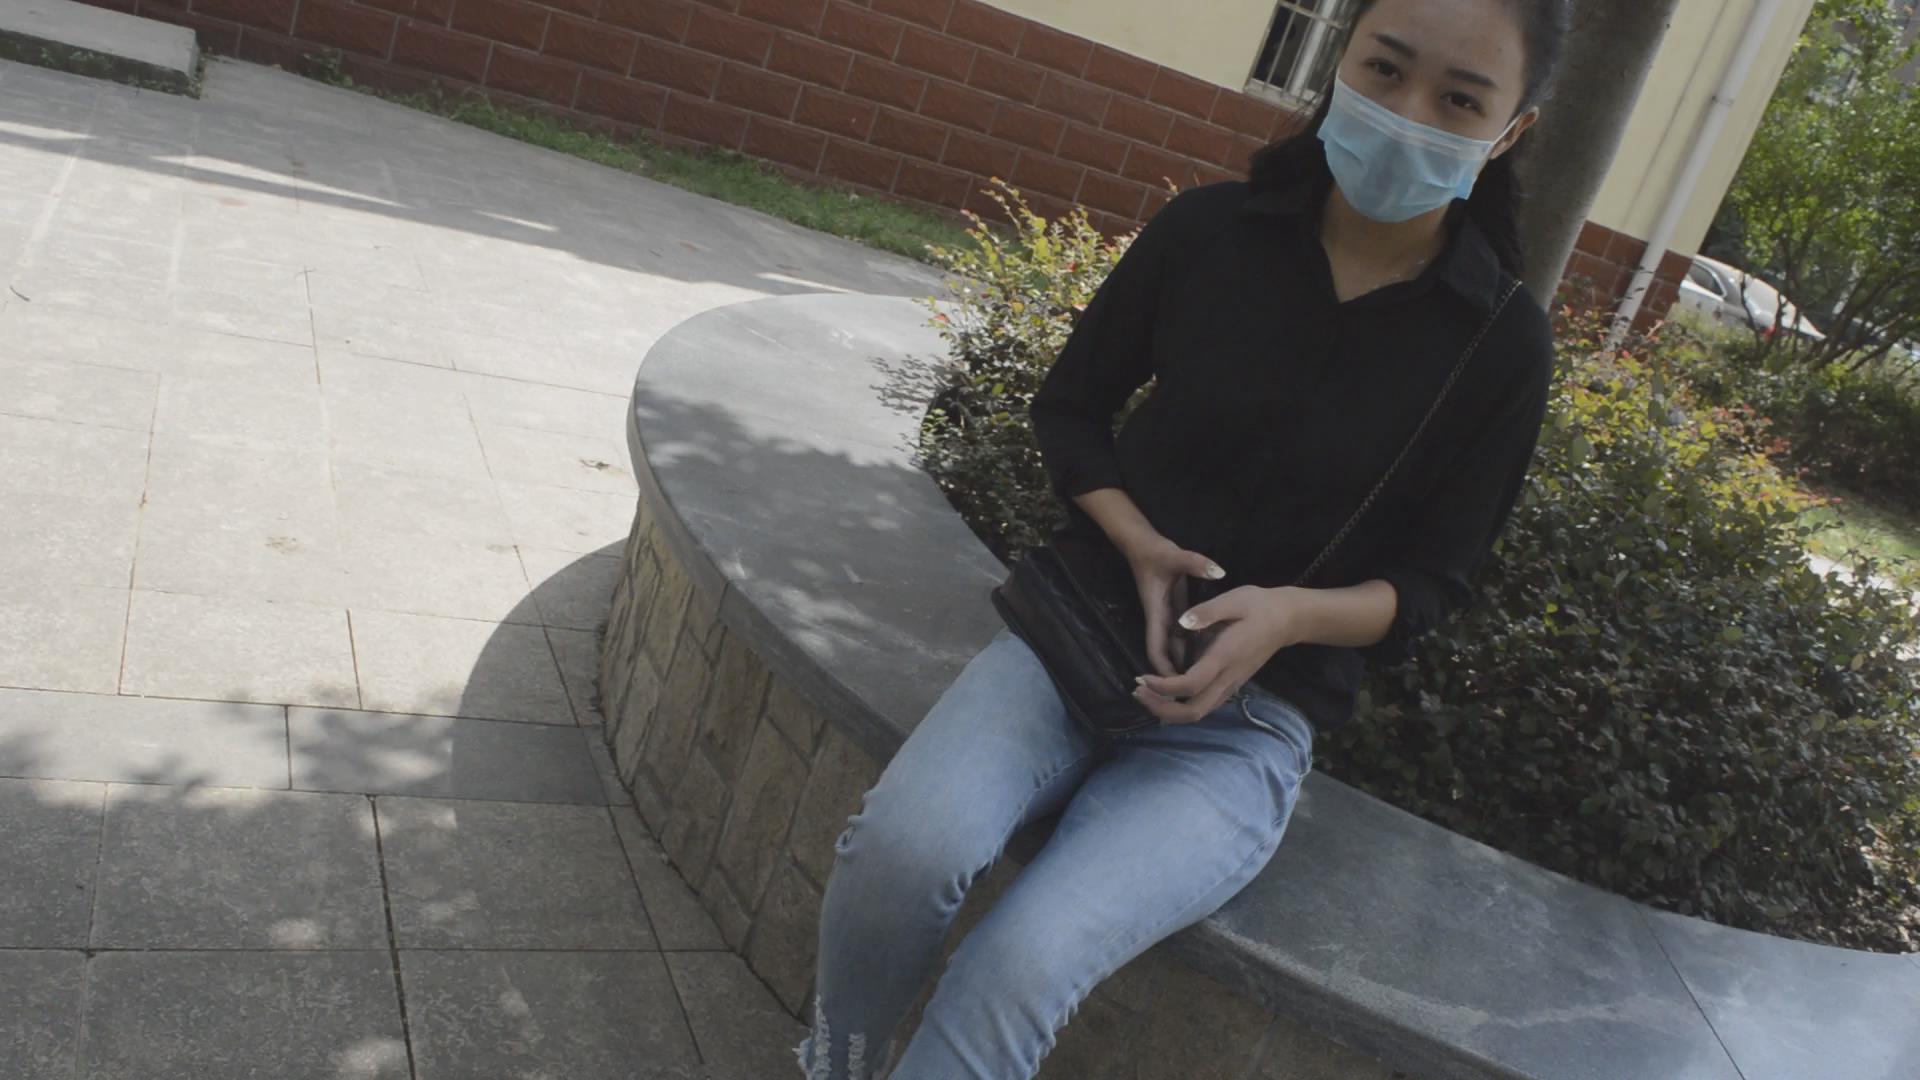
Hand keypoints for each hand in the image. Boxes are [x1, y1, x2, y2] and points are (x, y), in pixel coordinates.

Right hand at [1122, 535, 1225, 677]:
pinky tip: (1208, 655)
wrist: (1143, 545)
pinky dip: (1190, 648)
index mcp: (1156, 613)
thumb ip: (1196, 564)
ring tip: (1207, 678)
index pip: (1156, 648)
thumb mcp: (1176, 556)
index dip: (1164, 670)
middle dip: (1177, 674)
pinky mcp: (1173, 612)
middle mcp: (1160, 619)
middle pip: (1165, 654)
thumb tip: (1218, 572)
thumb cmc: (1156, 553)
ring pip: (1174, 647)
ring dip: (1185, 662)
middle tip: (1199, 690)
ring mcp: (1167, 617)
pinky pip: (1181, 637)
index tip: (1177, 687)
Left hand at [1134, 586, 1301, 723]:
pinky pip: (1204, 706)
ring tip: (1144, 693)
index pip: (1190, 685)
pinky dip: (1181, 707)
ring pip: (1199, 713)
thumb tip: (1181, 622)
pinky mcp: (1231, 684)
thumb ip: (1207, 612)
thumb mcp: (1233, 599)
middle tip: (1136, 691)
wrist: (1287, 620)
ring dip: (1169, 710)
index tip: (1142, 677)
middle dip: (1161, 709)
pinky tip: (1164, 694)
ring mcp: (1231, 685)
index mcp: (1224, 657)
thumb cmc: (1259, 606)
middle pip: (1193, 712)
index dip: (1163, 687)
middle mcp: (1227, 678)